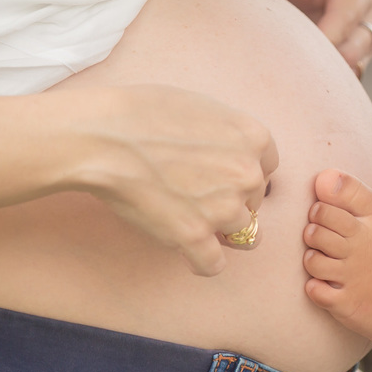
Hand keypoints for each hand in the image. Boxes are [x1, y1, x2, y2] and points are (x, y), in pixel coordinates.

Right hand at [73, 85, 278, 275]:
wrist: (103, 137)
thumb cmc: (143, 113)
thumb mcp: (203, 106)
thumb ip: (229, 134)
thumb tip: (232, 152)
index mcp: (254, 138)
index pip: (268, 168)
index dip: (242, 173)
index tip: (220, 174)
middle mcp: (247, 175)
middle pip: (254, 201)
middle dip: (231, 200)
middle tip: (195, 192)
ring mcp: (223, 209)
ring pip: (241, 233)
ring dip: (217, 230)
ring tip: (186, 215)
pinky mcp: (195, 237)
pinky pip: (213, 265)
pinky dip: (201, 262)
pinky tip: (187, 250)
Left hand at [241, 0, 371, 77]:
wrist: (251, 4)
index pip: (359, 6)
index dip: (338, 25)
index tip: (311, 40)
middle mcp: (367, 12)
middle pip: (366, 39)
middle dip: (335, 51)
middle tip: (298, 60)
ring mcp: (359, 41)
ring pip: (358, 63)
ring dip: (330, 71)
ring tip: (296, 70)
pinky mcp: (347, 65)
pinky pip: (346, 83)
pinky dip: (326, 85)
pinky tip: (300, 82)